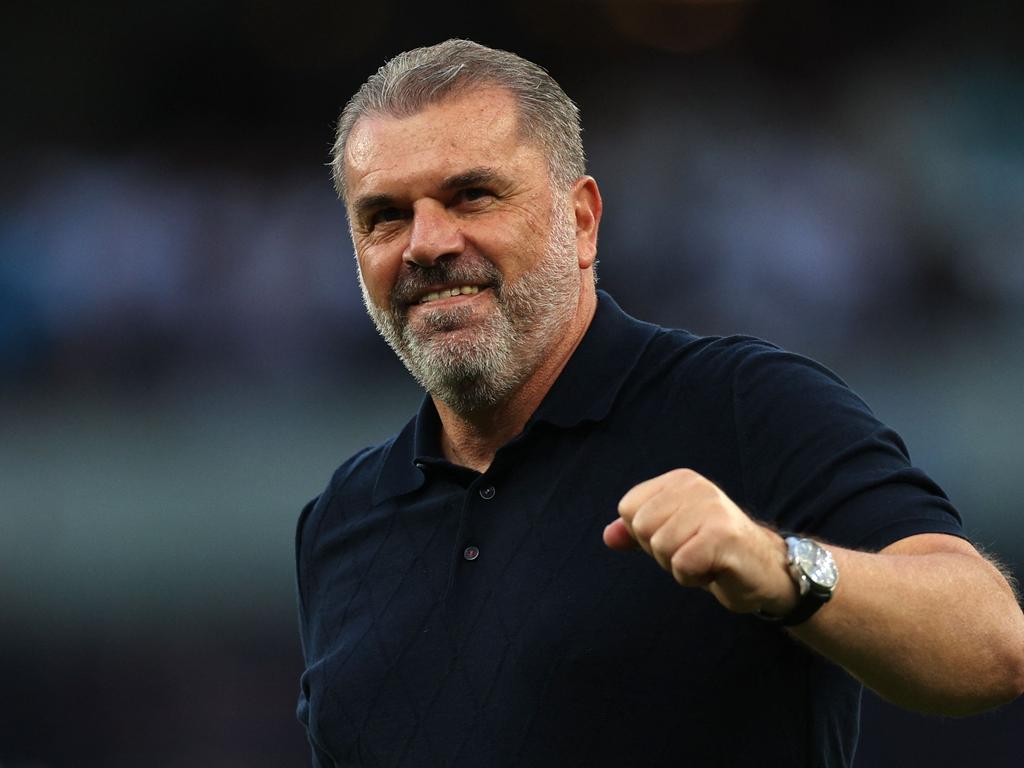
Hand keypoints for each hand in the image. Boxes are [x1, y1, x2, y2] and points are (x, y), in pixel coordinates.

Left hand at [604, 468, 796, 615]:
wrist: (767, 572)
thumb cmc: (715, 554)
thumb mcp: (671, 538)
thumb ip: (637, 534)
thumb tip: (608, 536)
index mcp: (679, 481)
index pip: (628, 509)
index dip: (646, 535)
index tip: (678, 539)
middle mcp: (696, 486)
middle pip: (641, 528)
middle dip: (662, 553)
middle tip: (694, 552)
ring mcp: (711, 508)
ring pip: (660, 547)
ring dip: (679, 567)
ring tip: (706, 560)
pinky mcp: (723, 535)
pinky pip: (681, 565)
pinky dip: (693, 578)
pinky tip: (715, 569)